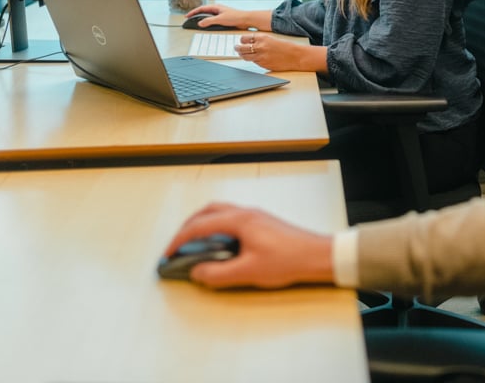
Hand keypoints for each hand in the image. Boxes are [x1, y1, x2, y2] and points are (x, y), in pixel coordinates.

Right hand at [163, 202, 334, 289]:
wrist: (316, 255)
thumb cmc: (286, 261)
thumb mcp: (248, 272)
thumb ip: (218, 274)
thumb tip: (197, 272)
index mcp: (239, 220)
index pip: (200, 225)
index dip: (180, 240)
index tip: (168, 254)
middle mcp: (245, 212)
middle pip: (208, 211)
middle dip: (189, 226)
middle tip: (177, 244)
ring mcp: (255, 215)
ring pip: (221, 212)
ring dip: (204, 224)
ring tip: (195, 244)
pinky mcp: (262, 222)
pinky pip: (232, 218)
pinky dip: (218, 226)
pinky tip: (220, 243)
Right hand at [184, 4, 270, 30]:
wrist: (246, 20)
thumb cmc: (235, 17)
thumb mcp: (220, 19)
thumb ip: (209, 21)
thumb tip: (200, 23)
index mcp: (216, 7)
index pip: (201, 8)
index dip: (193, 12)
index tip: (187, 16)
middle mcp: (217, 10)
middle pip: (204, 12)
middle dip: (196, 15)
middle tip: (189, 19)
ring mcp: (220, 14)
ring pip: (208, 16)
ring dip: (202, 19)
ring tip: (196, 23)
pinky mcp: (224, 19)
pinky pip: (213, 20)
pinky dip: (208, 23)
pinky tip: (207, 26)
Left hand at [237, 33, 327, 72]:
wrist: (295, 56)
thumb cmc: (287, 47)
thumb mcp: (272, 39)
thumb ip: (261, 41)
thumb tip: (251, 43)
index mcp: (262, 37)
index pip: (244, 38)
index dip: (242, 40)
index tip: (241, 41)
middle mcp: (260, 46)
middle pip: (242, 47)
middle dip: (238, 48)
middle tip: (236, 48)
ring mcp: (261, 56)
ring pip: (245, 56)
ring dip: (242, 55)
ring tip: (241, 54)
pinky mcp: (263, 64)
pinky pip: (253, 62)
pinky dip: (252, 60)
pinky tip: (254, 58)